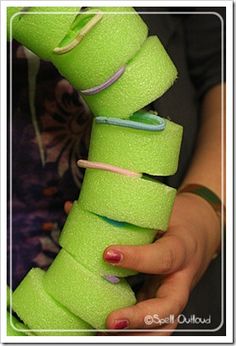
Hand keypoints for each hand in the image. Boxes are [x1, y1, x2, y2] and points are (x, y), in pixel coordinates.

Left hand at [103, 192, 220, 334]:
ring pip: (164, 324)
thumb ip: (123, 214)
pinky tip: (110, 330)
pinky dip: (135, 331)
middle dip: (140, 317)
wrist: (200, 232)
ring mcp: (174, 293)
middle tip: (111, 321)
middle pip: (168, 307)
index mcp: (182, 248)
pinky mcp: (165, 301)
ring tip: (106, 332)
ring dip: (137, 332)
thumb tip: (72, 208)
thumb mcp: (159, 211)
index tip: (108, 254)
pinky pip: (154, 323)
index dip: (137, 258)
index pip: (163, 257)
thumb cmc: (178, 220)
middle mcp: (180, 277)